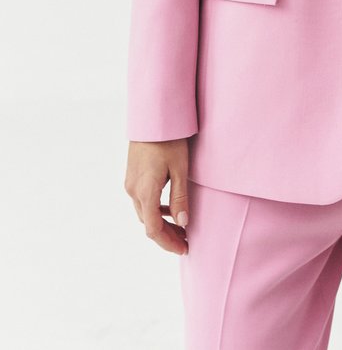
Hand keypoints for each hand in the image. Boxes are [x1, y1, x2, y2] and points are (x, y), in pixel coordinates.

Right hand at [124, 139, 190, 254]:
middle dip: (167, 236)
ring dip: (161, 224)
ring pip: (144, 213)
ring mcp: (130, 184)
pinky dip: (156, 210)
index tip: (184, 248)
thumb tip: (184, 223)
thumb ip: (180, 197)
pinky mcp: (132, 177)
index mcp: (145, 191)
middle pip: (148, 224)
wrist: (152, 117)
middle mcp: (133, 191)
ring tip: (181, 228)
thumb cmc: (169, 140)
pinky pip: (142, 201)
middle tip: (186, 241)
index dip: (168, 243)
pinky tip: (170, 209)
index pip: (154, 229)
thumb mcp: (180, 168)